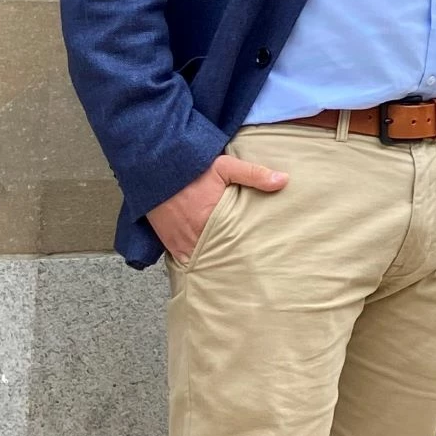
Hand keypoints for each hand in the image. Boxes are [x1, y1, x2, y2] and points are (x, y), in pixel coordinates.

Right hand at [146, 152, 286, 262]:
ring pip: (201, 262)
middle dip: (231, 263)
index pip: (234, 249)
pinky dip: (197, 261)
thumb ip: (253, 174)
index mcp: (210, 223)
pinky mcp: (168, 242)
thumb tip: (284, 180)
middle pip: (217, 259)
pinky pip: (185, 260)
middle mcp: (192, 238)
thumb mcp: (224, 166)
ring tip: (231, 269)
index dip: (246, 255)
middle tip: (248, 269)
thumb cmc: (190, 168)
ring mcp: (178, 243)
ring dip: (214, 263)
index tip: (259, 259)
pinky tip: (210, 263)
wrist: (152, 168)